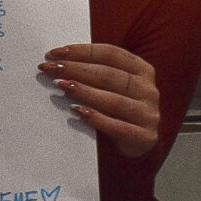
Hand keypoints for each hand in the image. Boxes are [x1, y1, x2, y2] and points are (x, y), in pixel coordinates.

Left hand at [44, 41, 162, 158]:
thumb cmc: (117, 113)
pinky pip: (119, 127)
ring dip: (85, 91)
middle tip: (51, 69)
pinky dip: (97, 118)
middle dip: (77, 69)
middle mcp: (148, 90)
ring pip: (114, 100)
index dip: (82, 51)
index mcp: (142, 70)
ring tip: (61, 86)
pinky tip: (78, 112)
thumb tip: (58, 62)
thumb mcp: (111, 89)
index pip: (111, 54)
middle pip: (109, 75)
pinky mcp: (145, 137)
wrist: (136, 149)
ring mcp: (149, 114)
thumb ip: (94, 74)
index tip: (55, 53)